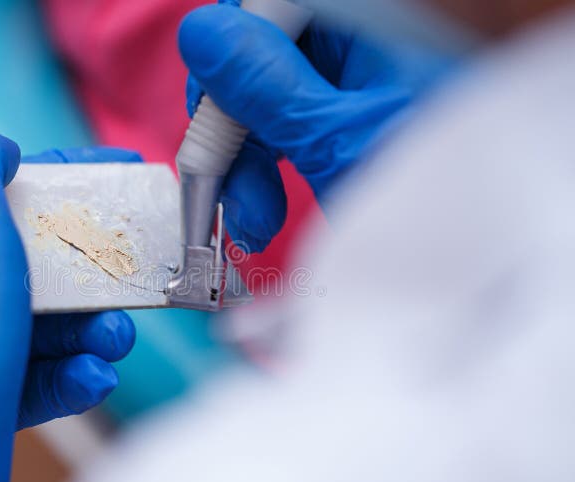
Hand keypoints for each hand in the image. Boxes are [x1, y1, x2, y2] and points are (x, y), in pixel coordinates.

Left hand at [0, 123, 136, 481]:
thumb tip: (0, 150)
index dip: (66, 174)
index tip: (120, 170)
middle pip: (31, 260)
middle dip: (90, 269)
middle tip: (134, 273)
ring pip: (43, 323)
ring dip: (92, 328)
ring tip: (115, 339)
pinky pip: (37, 375)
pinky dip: (72, 373)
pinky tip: (92, 377)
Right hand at [180, 2, 447, 251]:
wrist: (477, 256)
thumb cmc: (440, 207)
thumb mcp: (341, 145)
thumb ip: (270, 88)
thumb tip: (203, 33)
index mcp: (375, 24)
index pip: (270, 9)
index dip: (230, 61)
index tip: (215, 123)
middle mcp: (364, 40)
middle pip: (260, 57)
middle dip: (234, 127)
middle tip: (225, 188)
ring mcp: (355, 78)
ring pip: (266, 98)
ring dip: (245, 161)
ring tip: (255, 222)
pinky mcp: (346, 115)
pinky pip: (286, 126)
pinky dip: (269, 169)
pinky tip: (266, 212)